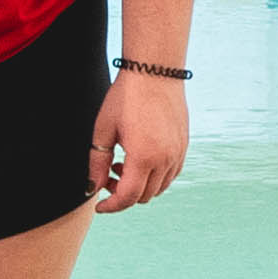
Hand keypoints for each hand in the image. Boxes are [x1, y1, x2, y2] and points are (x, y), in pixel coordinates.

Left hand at [88, 71, 186, 212]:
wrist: (154, 72)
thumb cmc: (125, 97)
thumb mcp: (103, 130)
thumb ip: (97, 163)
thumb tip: (94, 188)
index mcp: (143, 157)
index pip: (128, 197)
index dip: (111, 206)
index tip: (98, 206)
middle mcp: (165, 159)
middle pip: (143, 196)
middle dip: (122, 195)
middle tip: (107, 177)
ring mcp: (178, 153)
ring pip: (159, 188)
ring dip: (139, 186)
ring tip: (122, 164)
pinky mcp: (183, 146)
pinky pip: (171, 174)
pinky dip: (155, 177)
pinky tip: (140, 160)